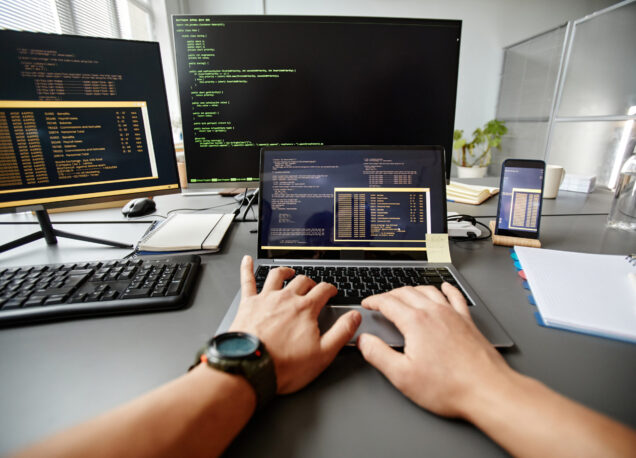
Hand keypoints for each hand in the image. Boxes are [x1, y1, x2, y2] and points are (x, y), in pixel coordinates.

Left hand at [229, 255, 361, 393]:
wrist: (251, 369)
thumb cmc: (284, 365)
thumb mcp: (323, 354)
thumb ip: (341, 332)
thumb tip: (354, 317)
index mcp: (305, 309)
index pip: (323, 290)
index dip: (330, 289)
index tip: (331, 291)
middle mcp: (286, 299)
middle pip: (301, 281)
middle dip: (310, 282)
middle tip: (313, 287)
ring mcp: (265, 299)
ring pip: (277, 276)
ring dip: (285, 271)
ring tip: (289, 272)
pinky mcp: (248, 304)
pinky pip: (247, 281)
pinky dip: (247, 268)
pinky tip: (247, 260)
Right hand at [357, 283, 511, 417]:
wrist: (487, 390)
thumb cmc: (449, 387)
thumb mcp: (402, 376)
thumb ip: (378, 355)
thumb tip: (364, 341)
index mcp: (416, 323)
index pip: (388, 303)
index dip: (374, 301)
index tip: (367, 304)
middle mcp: (434, 312)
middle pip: (406, 292)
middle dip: (389, 294)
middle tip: (381, 301)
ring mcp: (453, 315)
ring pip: (428, 290)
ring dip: (412, 289)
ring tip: (404, 293)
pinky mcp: (467, 322)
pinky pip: (455, 296)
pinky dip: (446, 288)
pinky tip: (444, 287)